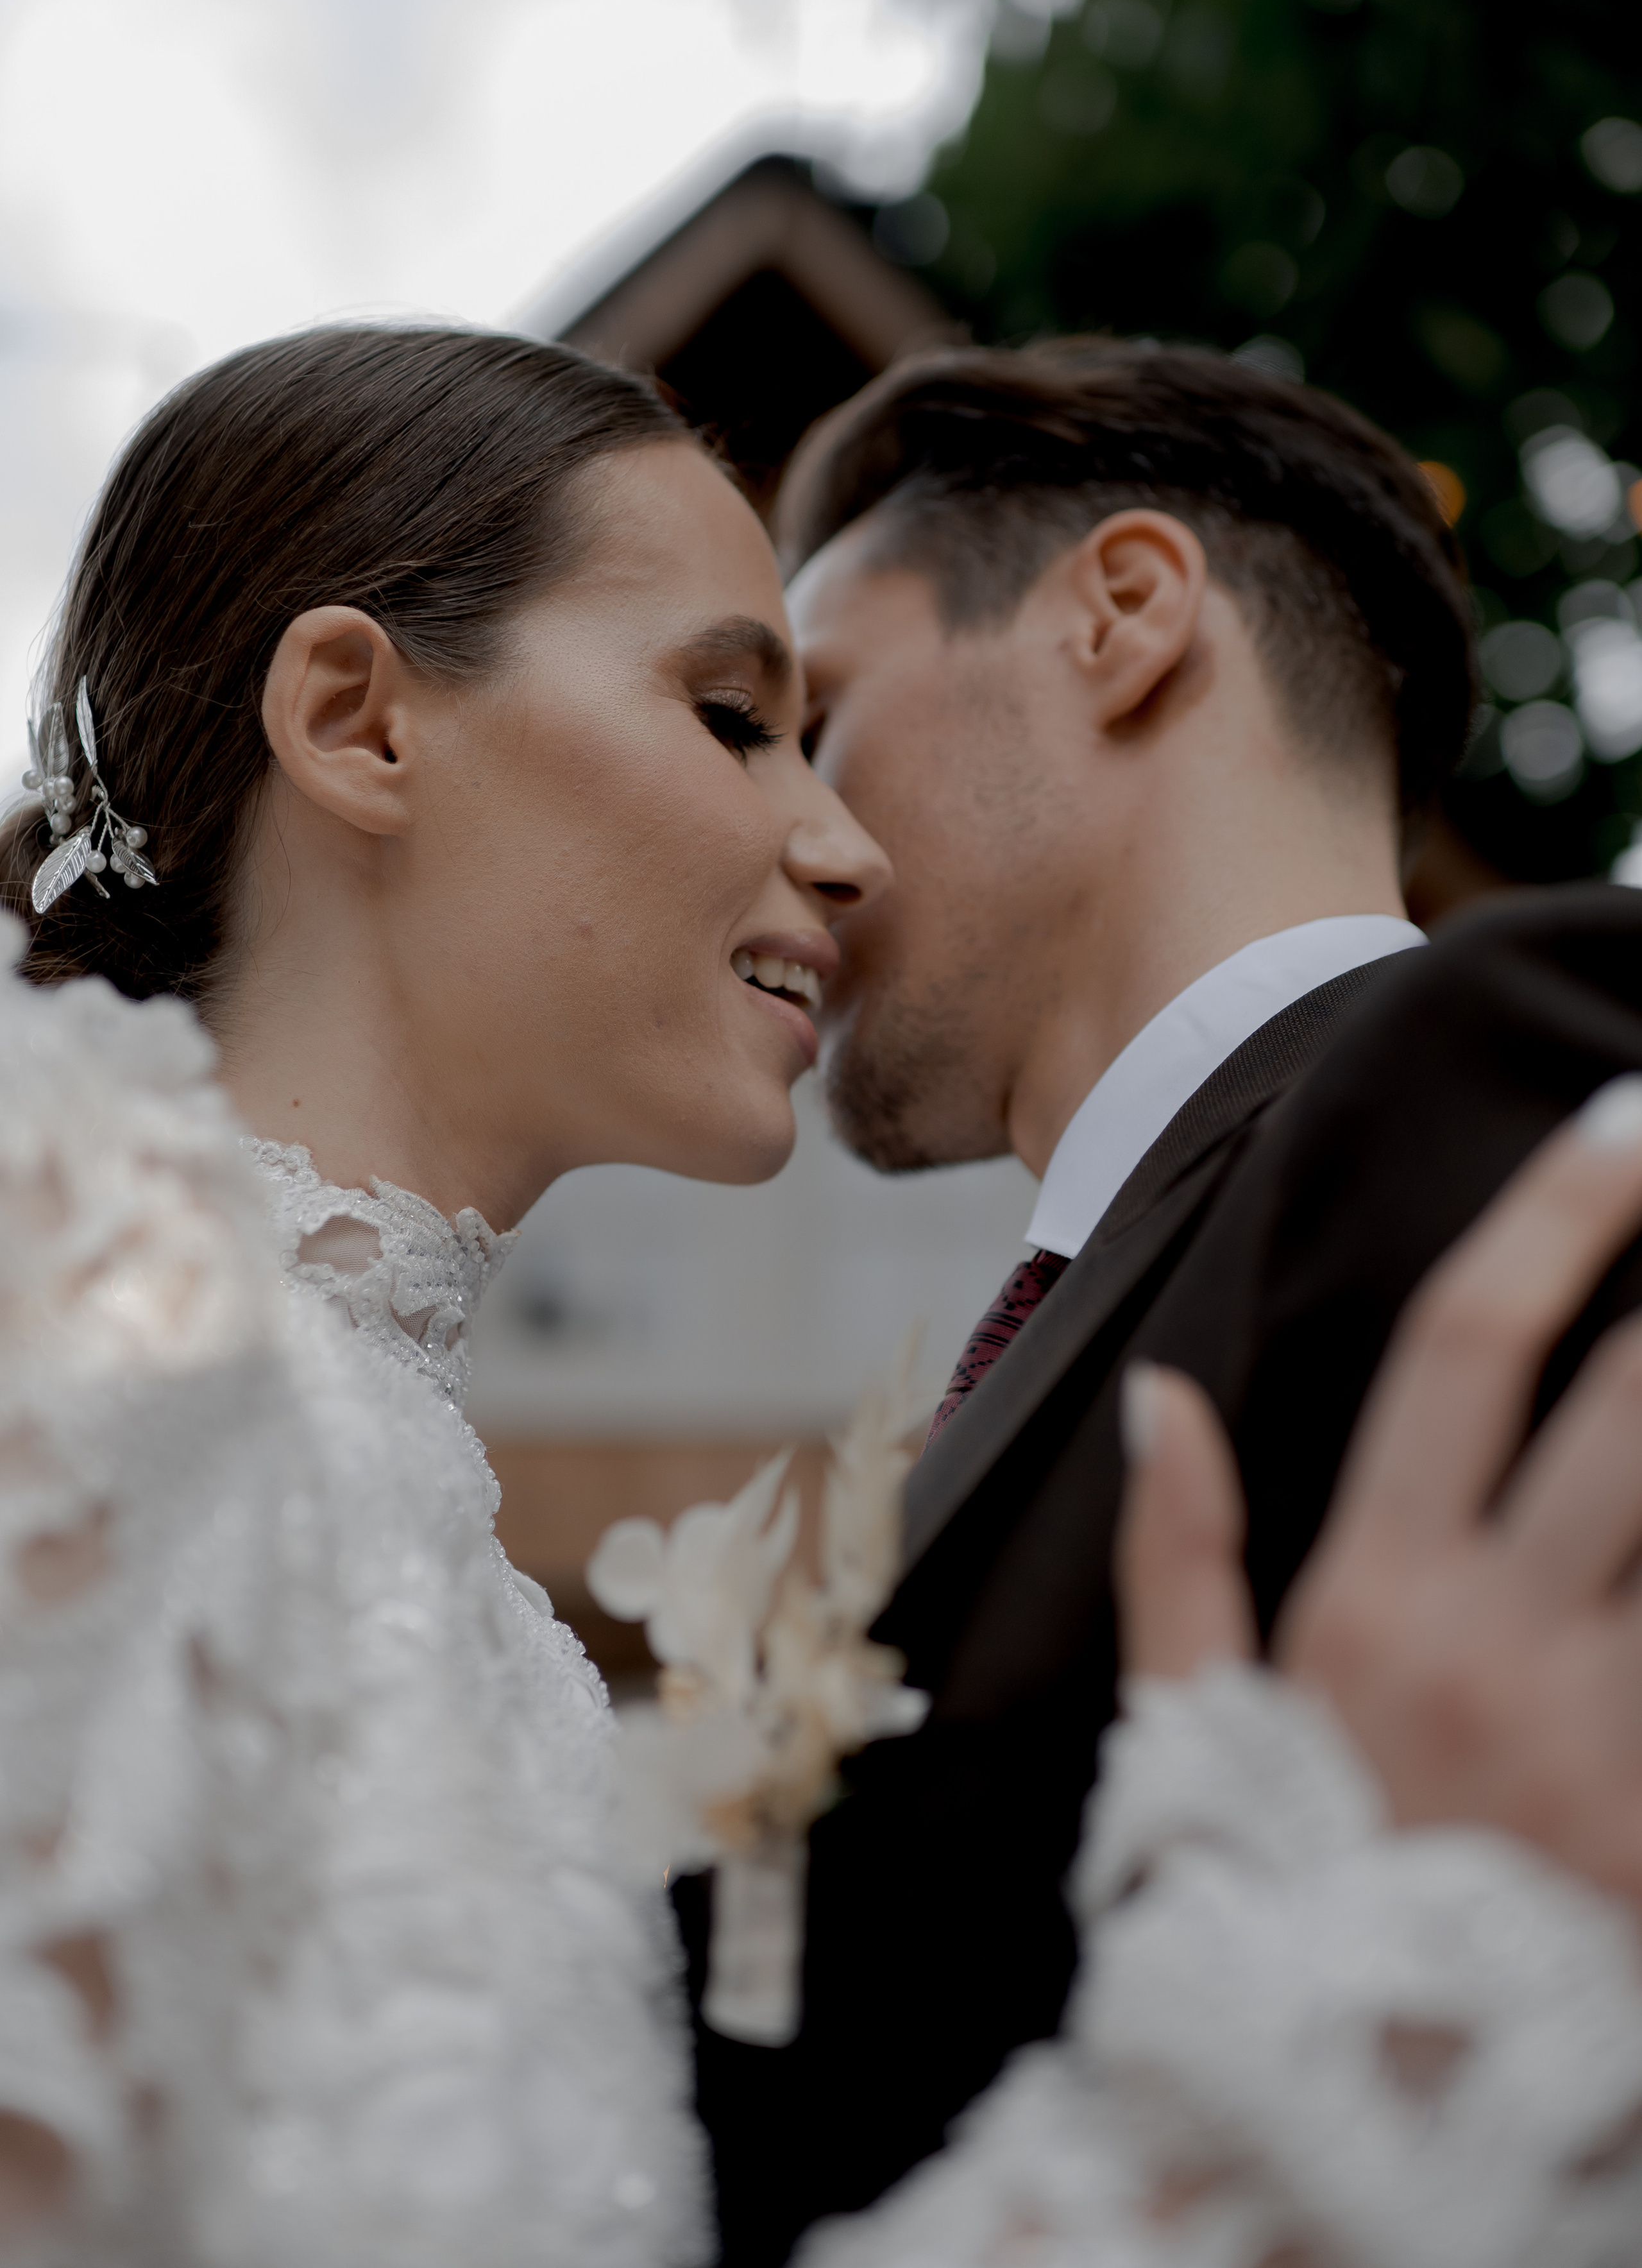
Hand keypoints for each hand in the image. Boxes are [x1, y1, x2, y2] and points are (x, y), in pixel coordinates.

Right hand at [1116, 1074, 1641, 1917]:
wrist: (1362, 2150)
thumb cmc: (1272, 1914)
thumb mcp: (1190, 1732)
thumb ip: (1177, 1553)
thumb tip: (1165, 1395)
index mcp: (1371, 1598)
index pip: (1465, 1351)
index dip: (1553, 1223)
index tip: (1616, 1128)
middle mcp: (1495, 1640)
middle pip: (1630, 1401)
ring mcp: (1601, 1727)